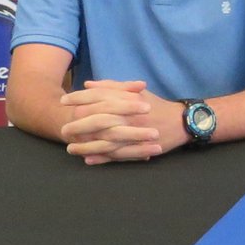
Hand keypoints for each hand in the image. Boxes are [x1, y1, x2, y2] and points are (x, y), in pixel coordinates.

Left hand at [60, 79, 183, 164]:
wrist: (181, 122)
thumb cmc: (156, 105)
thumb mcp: (136, 92)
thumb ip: (112, 87)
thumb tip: (88, 84)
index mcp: (126, 100)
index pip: (97, 96)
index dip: (78, 98)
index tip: (64, 101)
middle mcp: (128, 116)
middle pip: (97, 119)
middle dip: (77, 125)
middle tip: (63, 130)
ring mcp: (133, 133)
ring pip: (104, 141)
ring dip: (85, 146)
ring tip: (70, 149)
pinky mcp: (139, 147)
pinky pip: (117, 154)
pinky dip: (102, 158)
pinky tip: (88, 159)